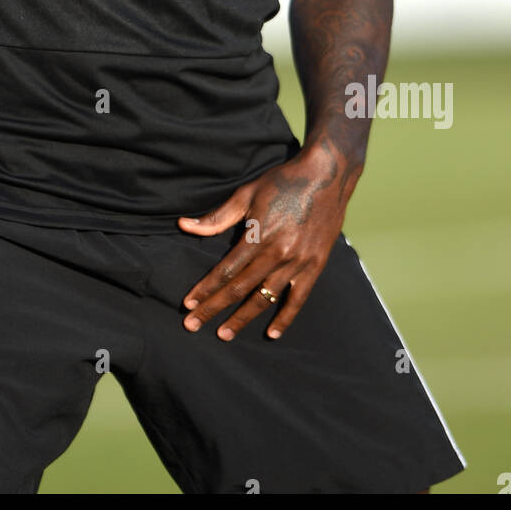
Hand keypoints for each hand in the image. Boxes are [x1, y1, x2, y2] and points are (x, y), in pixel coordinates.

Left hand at [178, 142, 350, 342]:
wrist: (326, 175)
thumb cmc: (282, 182)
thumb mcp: (246, 194)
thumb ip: (217, 217)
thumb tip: (184, 226)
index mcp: (258, 235)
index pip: (225, 270)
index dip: (205, 289)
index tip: (188, 304)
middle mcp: (277, 253)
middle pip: (239, 288)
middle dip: (214, 308)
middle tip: (192, 325)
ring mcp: (298, 262)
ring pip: (265, 297)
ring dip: (242, 318)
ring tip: (224, 334)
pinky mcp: (315, 266)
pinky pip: (298, 298)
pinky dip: (285, 318)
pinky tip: (272, 333)